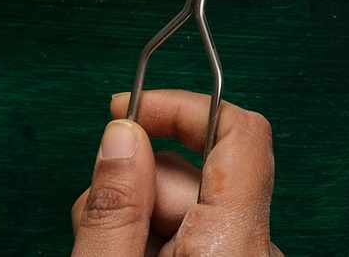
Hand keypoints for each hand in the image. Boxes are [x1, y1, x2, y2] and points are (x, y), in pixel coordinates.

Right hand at [71, 91, 281, 255]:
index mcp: (235, 241)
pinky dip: (157, 236)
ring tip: (102, 248)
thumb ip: (116, 208)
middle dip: (141, 178)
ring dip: (141, 213)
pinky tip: (126, 256)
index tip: (129, 110)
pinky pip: (196, 230)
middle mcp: (255, 246)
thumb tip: (122, 134)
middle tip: (92, 218)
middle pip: (199, 171)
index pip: (238, 132)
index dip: (181, 107)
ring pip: (191, 204)